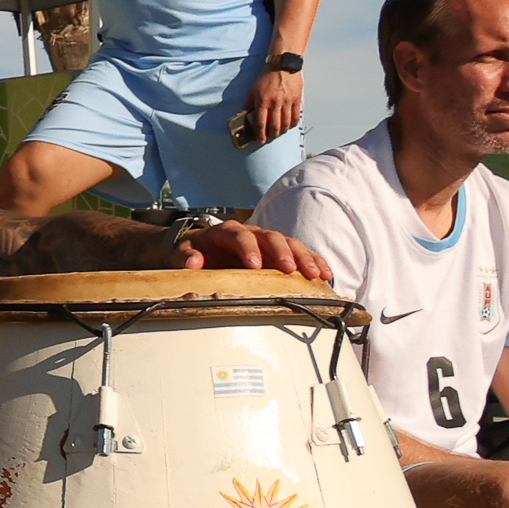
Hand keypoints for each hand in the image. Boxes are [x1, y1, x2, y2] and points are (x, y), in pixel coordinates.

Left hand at [173, 218, 332, 288]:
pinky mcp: (280, 252)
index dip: (248, 249)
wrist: (202, 247)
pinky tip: (326, 276)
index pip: (240, 235)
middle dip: (282, 253)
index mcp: (228, 231)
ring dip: (304, 258)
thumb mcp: (183, 253)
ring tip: (315, 275)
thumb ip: (186, 257)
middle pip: (271, 237)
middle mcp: (252, 233)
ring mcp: (268, 241)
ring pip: (290, 244)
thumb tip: (193, 263)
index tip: (255, 266)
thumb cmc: (195, 251)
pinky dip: (314, 262)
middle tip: (290, 270)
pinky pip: (301, 254)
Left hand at [245, 64, 304, 143]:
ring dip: (281, 131)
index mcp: (263, 101)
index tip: (259, 140)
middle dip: (271, 135)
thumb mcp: (253, 89)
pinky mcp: (297, 100)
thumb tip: (243, 115)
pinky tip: (289, 125)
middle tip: (269, 137)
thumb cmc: (267, 76)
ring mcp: (287, 102)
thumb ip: (248, 104)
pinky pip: (296, 117)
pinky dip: (292, 124)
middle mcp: (275, 103)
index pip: (260, 123)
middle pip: (274, 126)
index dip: (260, 134)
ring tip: (278, 132)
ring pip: (286, 124)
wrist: (282, 65)